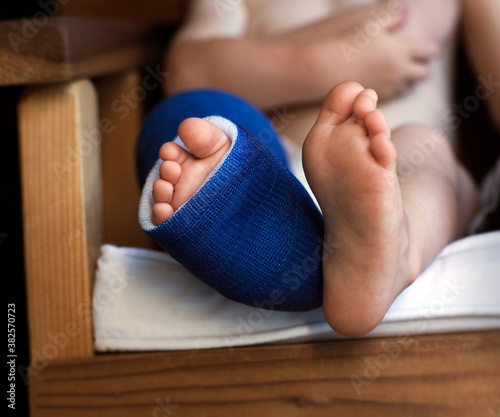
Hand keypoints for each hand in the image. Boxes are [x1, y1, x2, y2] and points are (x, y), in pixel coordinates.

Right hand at [306, 5, 439, 100]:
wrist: (329, 67)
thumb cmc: (348, 42)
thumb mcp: (370, 25)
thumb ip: (391, 18)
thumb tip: (407, 13)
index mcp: (401, 51)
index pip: (429, 50)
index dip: (430, 48)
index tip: (427, 47)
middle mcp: (399, 71)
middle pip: (425, 73)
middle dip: (423, 66)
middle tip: (417, 61)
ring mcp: (389, 87)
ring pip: (410, 86)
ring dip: (409, 78)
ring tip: (401, 71)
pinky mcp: (379, 97)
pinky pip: (396, 94)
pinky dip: (396, 87)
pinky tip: (388, 80)